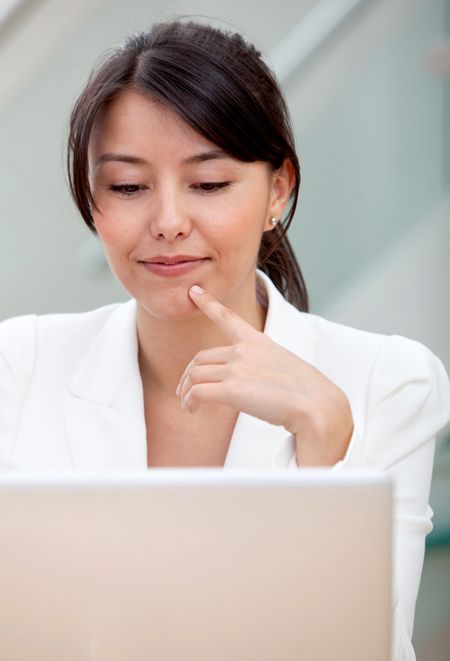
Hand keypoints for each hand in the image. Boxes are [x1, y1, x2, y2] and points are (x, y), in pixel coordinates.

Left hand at [176, 285, 353, 465]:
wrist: (317, 406)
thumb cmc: (307, 394)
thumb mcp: (284, 367)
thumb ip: (261, 367)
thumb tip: (249, 383)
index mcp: (258, 342)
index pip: (227, 318)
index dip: (208, 303)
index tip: (193, 291)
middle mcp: (244, 350)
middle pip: (200, 359)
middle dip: (188, 376)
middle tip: (185, 392)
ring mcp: (237, 368)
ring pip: (194, 376)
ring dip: (186, 392)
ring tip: (188, 406)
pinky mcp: (231, 389)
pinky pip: (197, 392)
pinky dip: (189, 401)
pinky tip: (192, 410)